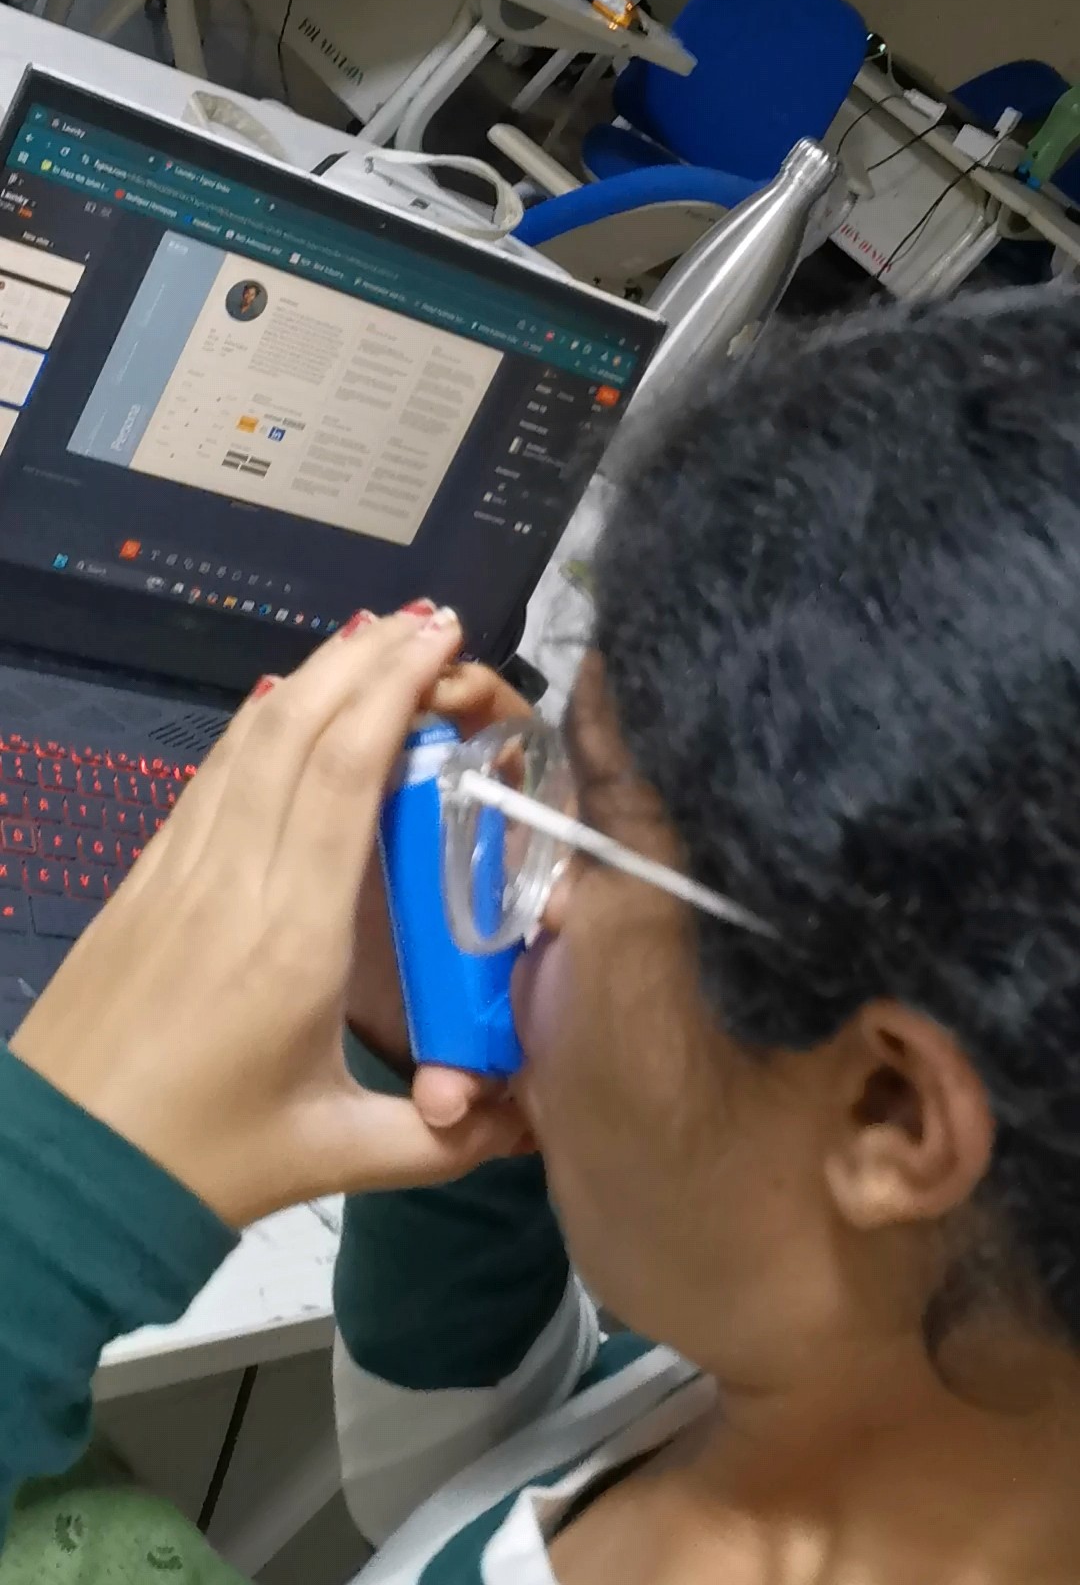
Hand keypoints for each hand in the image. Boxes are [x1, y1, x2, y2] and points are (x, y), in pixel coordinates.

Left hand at [10, 611, 527, 1228]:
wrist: (53, 1175)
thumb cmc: (195, 1166)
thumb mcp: (330, 1158)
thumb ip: (441, 1139)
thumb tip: (529, 1118)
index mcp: (293, 938)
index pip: (345, 774)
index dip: (394, 690)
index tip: (442, 641)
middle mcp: (234, 881)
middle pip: (297, 729)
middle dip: (366, 659)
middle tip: (428, 620)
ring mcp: (178, 871)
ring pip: (246, 739)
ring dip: (314, 674)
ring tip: (372, 635)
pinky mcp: (142, 879)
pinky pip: (208, 775)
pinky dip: (256, 722)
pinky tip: (284, 701)